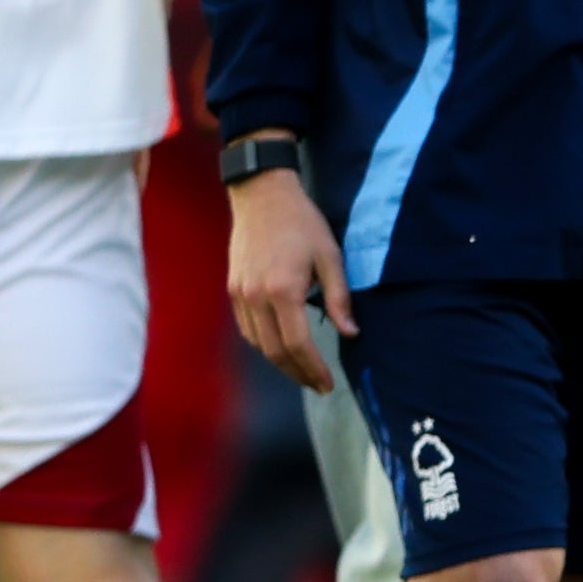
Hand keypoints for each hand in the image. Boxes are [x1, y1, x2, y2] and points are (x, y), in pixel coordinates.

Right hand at [226, 162, 352, 392]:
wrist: (262, 196)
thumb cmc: (303, 223)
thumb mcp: (331, 257)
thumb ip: (340, 297)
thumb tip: (350, 333)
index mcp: (283, 291)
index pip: (298, 344)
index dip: (313, 368)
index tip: (328, 384)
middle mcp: (255, 298)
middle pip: (274, 351)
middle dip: (297, 373)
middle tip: (318, 385)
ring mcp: (239, 295)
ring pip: (257, 343)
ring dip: (280, 363)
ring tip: (303, 371)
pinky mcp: (232, 289)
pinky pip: (247, 329)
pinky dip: (264, 344)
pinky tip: (281, 348)